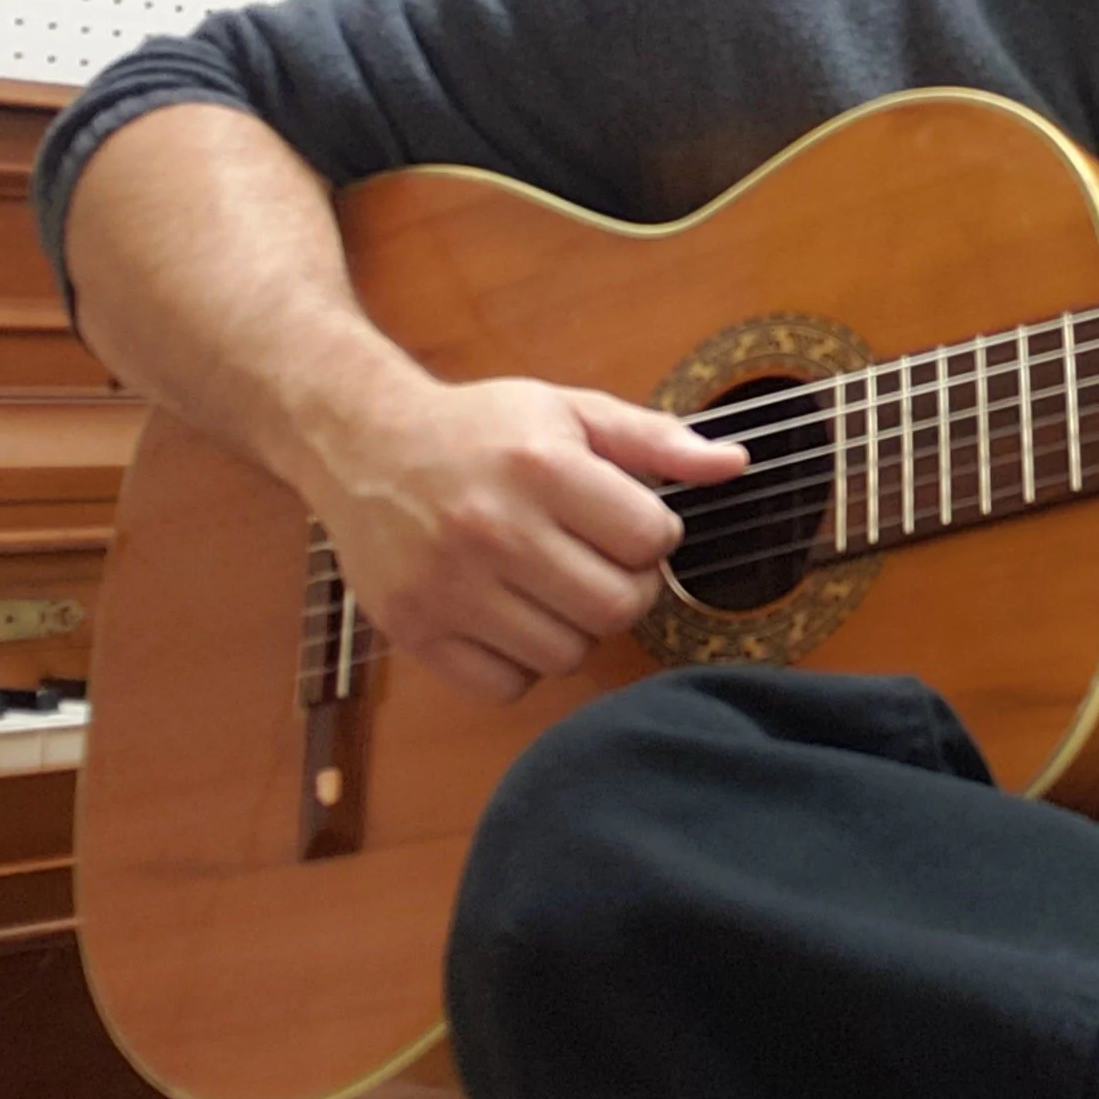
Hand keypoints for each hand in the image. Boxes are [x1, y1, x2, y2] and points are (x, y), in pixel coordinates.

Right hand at [300, 376, 746, 702]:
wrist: (363, 443)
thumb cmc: (482, 430)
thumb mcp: (571, 412)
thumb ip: (657, 440)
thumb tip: (735, 465)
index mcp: (540, 467)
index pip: (650, 540)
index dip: (652, 535)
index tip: (625, 521)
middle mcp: (492, 528)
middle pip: (615, 606)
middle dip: (625, 587)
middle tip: (597, 561)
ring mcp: (447, 587)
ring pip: (566, 652)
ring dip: (573, 626)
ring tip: (549, 583)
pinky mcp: (414, 632)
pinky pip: (508, 686)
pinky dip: (520, 661)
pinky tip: (508, 614)